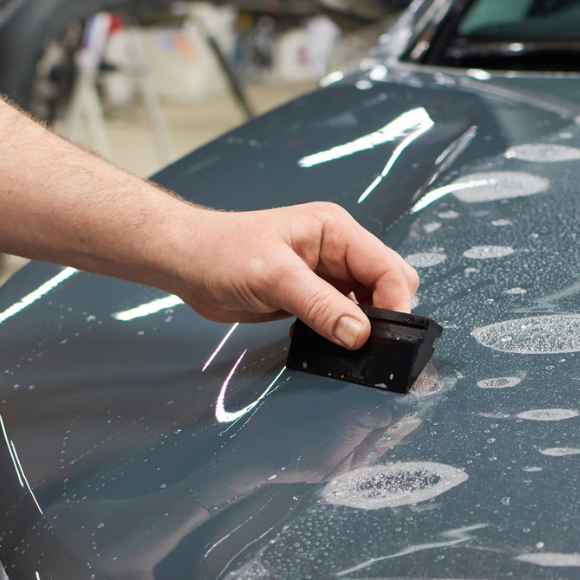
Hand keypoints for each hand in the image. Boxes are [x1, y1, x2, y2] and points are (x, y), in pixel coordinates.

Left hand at [170, 203, 419, 348]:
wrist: (184, 261)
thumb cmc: (221, 253)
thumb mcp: (274, 278)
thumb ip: (321, 306)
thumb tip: (360, 335)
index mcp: (336, 231)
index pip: (388, 267)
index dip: (395, 303)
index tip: (388, 338)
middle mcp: (337, 250)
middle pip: (387, 284)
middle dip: (385, 315)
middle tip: (369, 346)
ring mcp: (325, 274)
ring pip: (367, 304)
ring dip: (362, 328)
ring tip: (346, 349)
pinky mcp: (311, 295)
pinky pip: (342, 317)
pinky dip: (341, 333)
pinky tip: (323, 343)